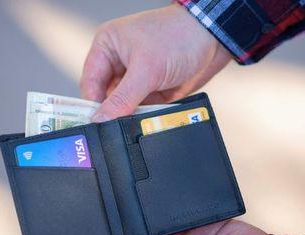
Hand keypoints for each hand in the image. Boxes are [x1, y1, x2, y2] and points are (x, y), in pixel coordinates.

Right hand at [81, 4, 231, 121]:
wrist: (214, 39)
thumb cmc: (179, 36)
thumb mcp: (146, 69)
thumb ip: (122, 98)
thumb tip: (101, 119)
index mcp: (108, 46)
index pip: (90, 82)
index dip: (92, 104)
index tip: (97, 125)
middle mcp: (119, 62)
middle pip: (106, 97)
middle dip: (114, 111)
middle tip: (118, 127)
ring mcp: (137, 77)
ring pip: (125, 105)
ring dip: (132, 114)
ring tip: (141, 118)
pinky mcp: (152, 89)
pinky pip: (143, 108)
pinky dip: (147, 114)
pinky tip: (152, 116)